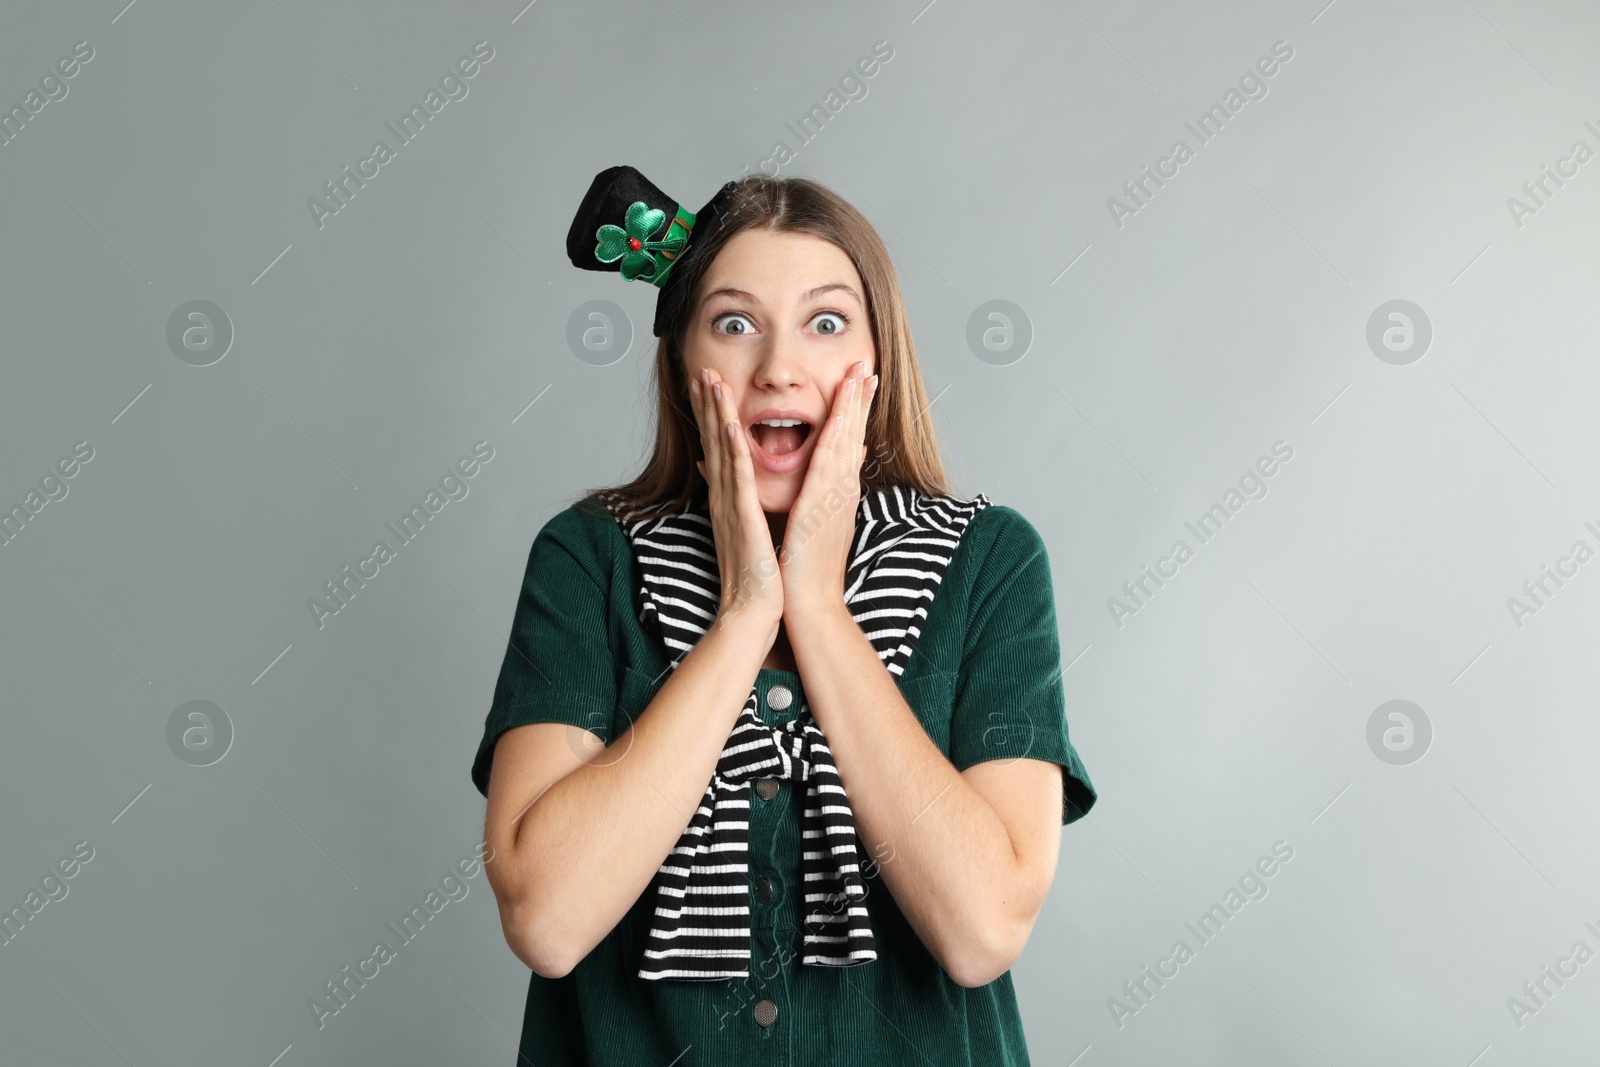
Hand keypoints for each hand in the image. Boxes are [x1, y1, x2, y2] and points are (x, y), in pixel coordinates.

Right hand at [690, 367, 783, 631]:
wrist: (753, 613)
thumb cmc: (758, 578)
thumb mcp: (747, 533)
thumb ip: (739, 504)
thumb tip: (731, 484)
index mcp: (730, 501)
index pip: (720, 449)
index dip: (713, 415)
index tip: (710, 385)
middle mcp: (724, 498)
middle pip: (713, 441)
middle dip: (707, 404)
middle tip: (701, 369)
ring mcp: (730, 506)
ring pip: (721, 450)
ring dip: (714, 413)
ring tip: (709, 380)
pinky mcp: (741, 517)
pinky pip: (736, 476)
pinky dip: (731, 446)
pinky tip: (728, 422)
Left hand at [778, 360, 877, 618]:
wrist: (810, 604)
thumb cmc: (807, 571)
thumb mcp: (815, 527)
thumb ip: (820, 499)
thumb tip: (823, 481)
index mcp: (838, 495)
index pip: (849, 444)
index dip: (855, 411)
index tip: (860, 382)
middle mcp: (842, 492)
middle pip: (854, 435)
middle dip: (860, 399)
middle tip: (866, 364)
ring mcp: (835, 498)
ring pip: (845, 442)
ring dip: (850, 406)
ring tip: (856, 373)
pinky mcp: (821, 506)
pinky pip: (827, 463)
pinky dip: (833, 435)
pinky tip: (836, 413)